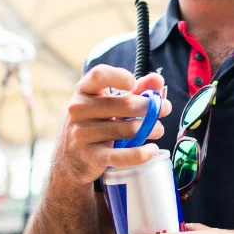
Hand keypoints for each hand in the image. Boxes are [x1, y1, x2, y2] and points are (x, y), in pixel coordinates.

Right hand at [51, 65, 172, 185]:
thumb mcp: (108, 102)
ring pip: (128, 129)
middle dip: (151, 107)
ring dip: (151, 129)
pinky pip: (121, 155)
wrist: (69, 159)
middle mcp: (78, 109)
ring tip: (158, 130)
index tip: (134, 84)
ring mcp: (82, 134)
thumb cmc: (94, 123)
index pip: (99, 75)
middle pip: (126, 104)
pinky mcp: (90, 156)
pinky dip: (141, 153)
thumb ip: (135, 90)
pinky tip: (152, 150)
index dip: (121, 77)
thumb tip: (158, 80)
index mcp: (83, 90)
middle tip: (164, 110)